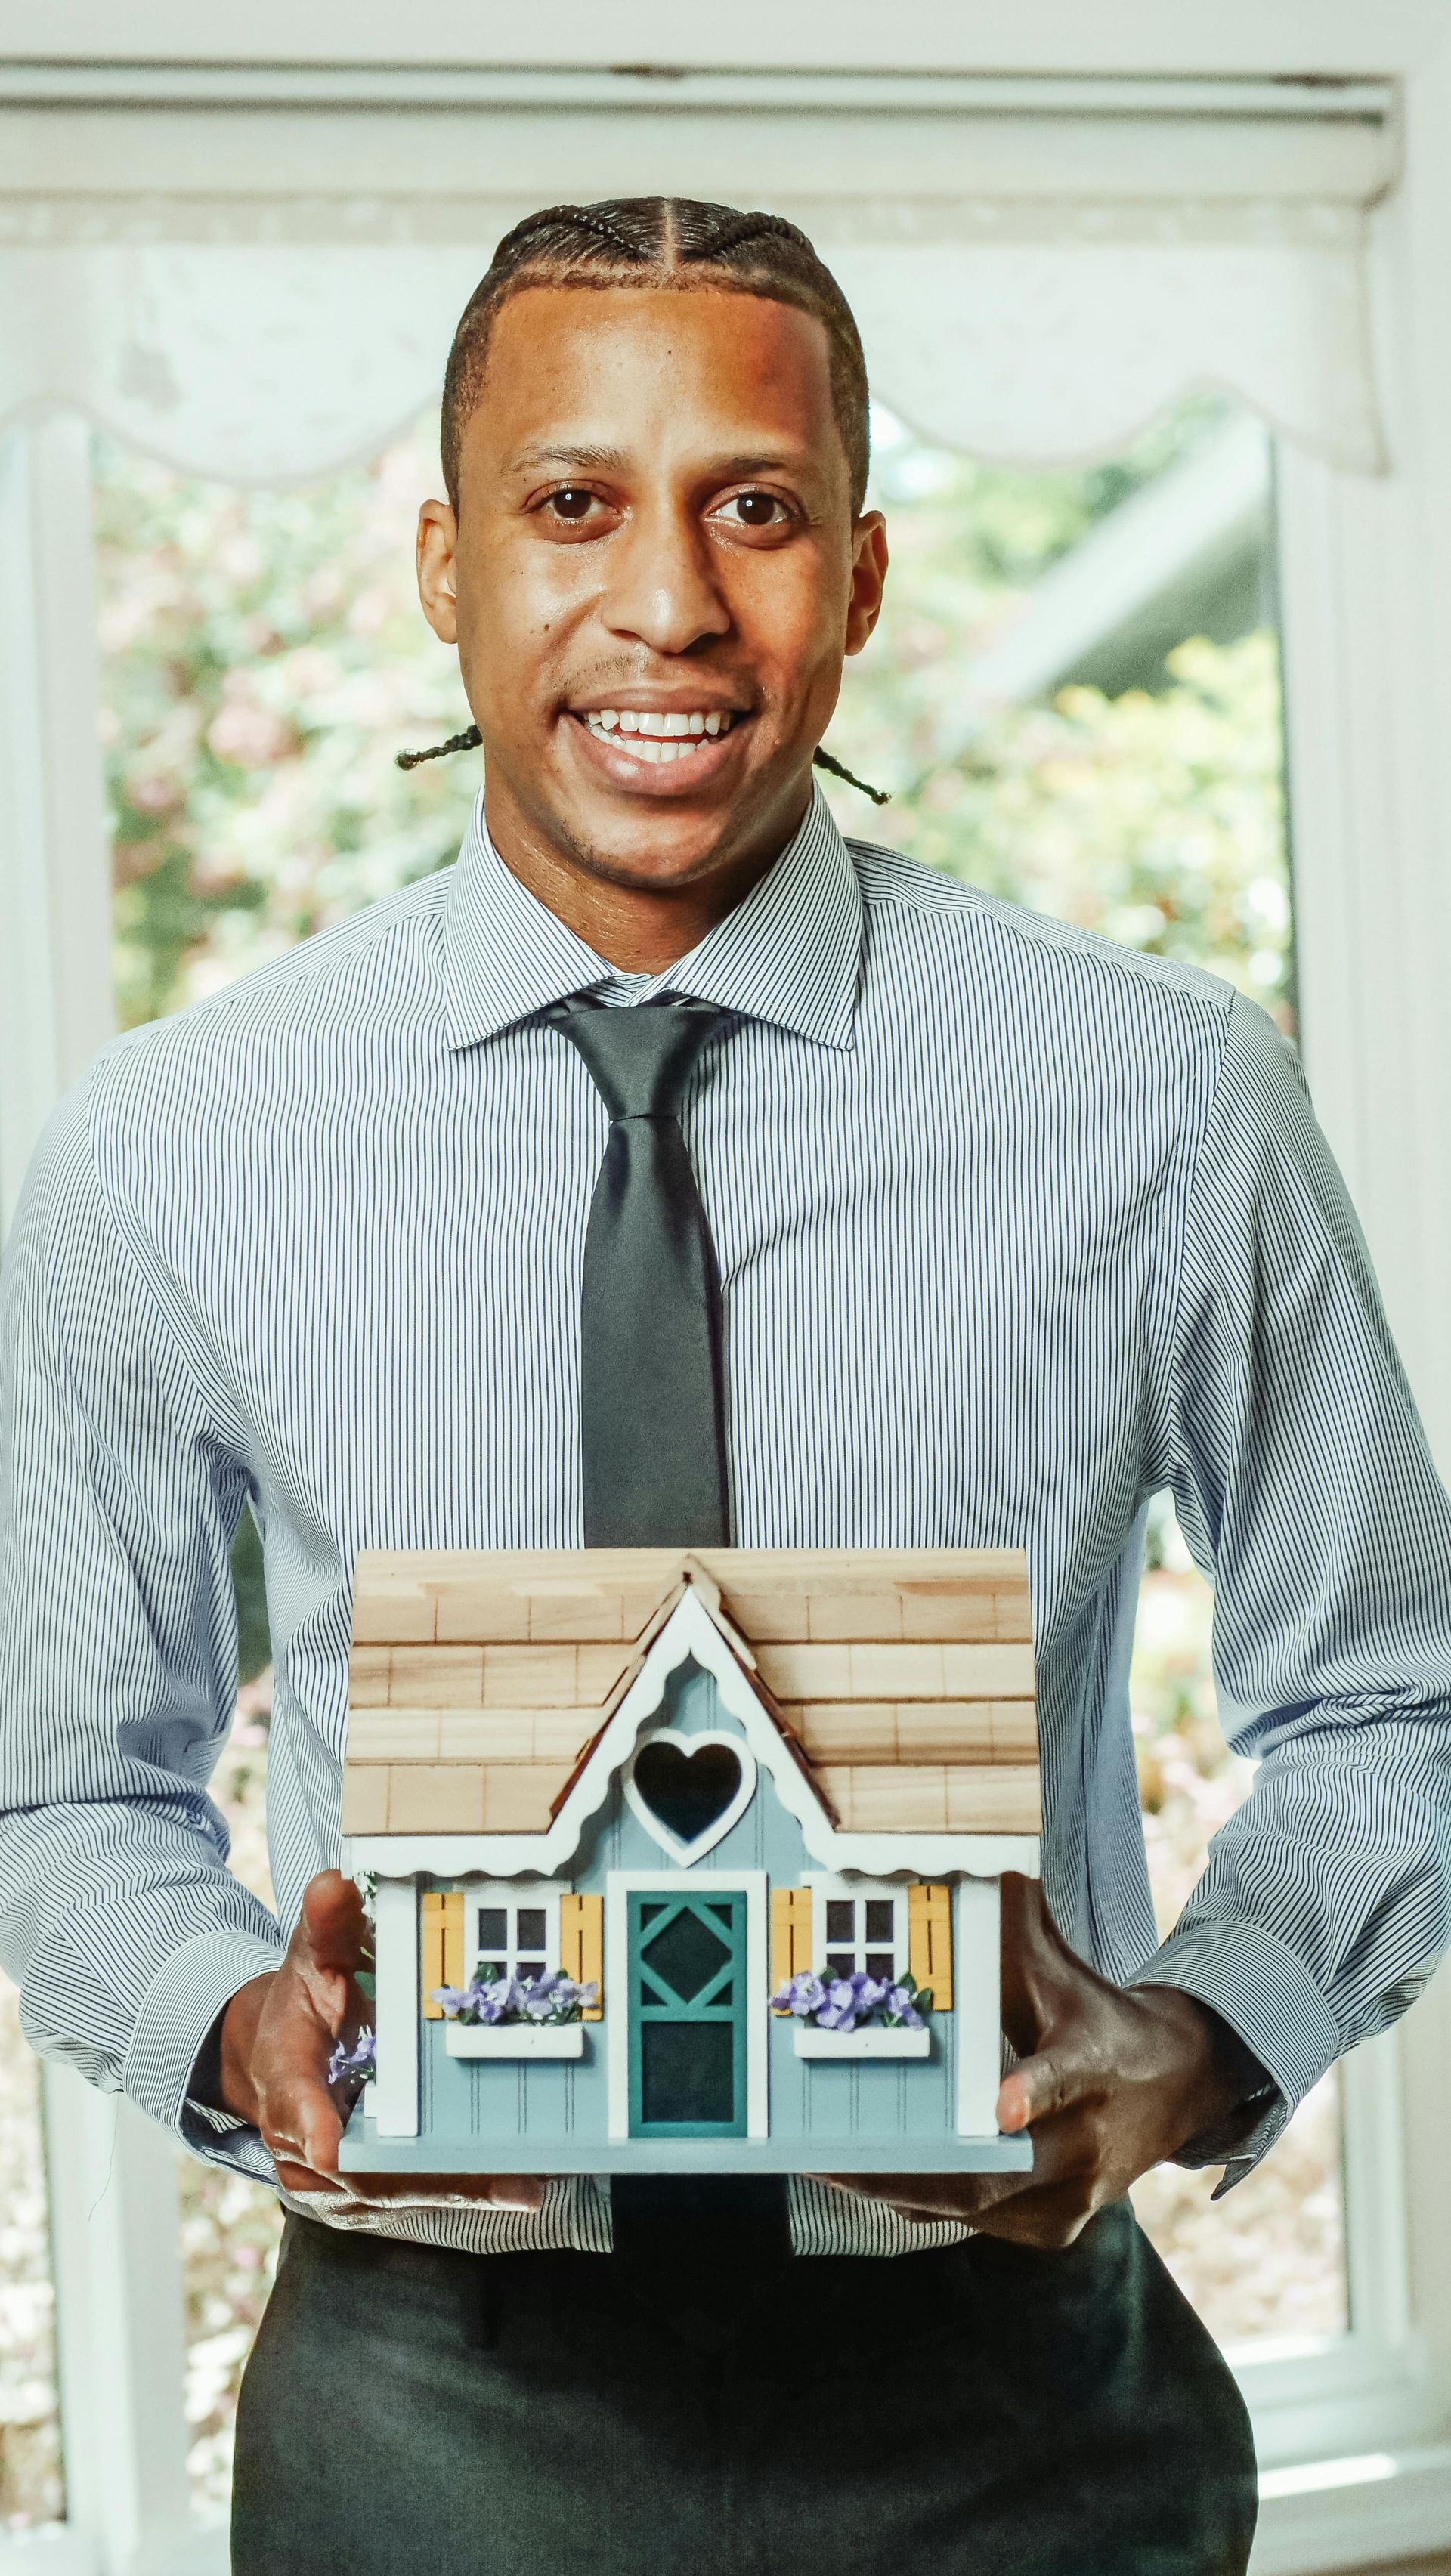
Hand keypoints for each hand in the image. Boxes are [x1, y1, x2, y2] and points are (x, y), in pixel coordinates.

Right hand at [219, 1869, 542, 2213]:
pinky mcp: (367, 2190)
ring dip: (458, 2188)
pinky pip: (414, 2192)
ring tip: (525, 2183)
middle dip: (428, 2174)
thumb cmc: (301, 2004)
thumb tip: (333, 1884)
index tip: (330, 2148)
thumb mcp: (310, 1959)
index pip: (293, 2103)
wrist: (277, 2057)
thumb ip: (326, 1927)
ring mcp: (335, 2178)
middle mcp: (305, 2142)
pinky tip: (520, 2183)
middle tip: (500, 2176)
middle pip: (360, 2167)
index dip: (311, 2125)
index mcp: (284, 2077)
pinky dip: (463, 2189)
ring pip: (394, 2190)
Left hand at [824, 1871, 1262, 2248]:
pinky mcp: (1053, 2226)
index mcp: (1096, 2063)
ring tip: (820, 2165)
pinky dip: (919, 2198)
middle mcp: (1089, 2142)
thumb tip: (958, 1856)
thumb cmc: (1096, 2017)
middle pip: (999, 2174)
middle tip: (830, 2157)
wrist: (1177, 2088)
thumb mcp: (1062, 1969)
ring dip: (896, 2189)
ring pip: (975, 2207)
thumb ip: (1011, 1925)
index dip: (1032, 2091)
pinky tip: (860, 2177)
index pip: (1068, 2077)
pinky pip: (975, 2219)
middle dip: (908, 2170)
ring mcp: (1073, 2197)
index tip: (1002, 2106)